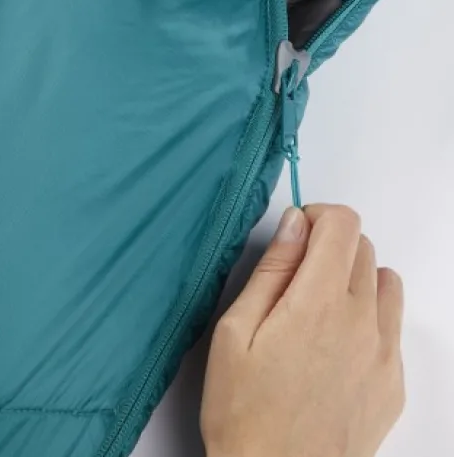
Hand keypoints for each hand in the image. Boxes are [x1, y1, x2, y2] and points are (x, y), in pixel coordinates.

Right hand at [201, 205, 404, 456]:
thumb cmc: (245, 413)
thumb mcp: (236, 332)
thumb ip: (272, 269)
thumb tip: (295, 224)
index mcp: (321, 302)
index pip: (344, 224)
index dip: (318, 217)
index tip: (296, 234)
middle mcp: (364, 322)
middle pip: (364, 248)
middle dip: (331, 247)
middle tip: (295, 278)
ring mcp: (386, 355)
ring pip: (386, 283)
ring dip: (356, 279)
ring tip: (319, 309)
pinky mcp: (393, 384)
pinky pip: (392, 327)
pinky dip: (369, 319)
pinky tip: (334, 348)